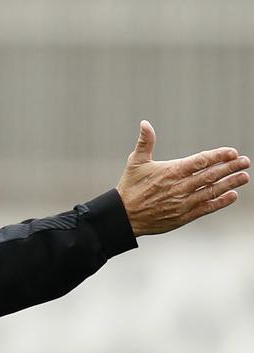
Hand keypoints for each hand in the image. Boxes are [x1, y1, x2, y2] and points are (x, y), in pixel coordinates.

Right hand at [116, 120, 249, 236]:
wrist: (123, 217)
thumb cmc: (129, 187)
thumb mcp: (135, 162)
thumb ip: (145, 142)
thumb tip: (145, 123)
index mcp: (170, 171)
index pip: (201, 161)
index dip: (218, 156)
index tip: (232, 152)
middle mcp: (179, 187)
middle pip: (211, 176)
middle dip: (230, 168)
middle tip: (245, 161)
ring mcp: (183, 203)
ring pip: (212, 191)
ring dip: (230, 183)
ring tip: (244, 176)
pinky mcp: (183, 216)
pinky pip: (206, 208)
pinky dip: (220, 202)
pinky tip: (232, 195)